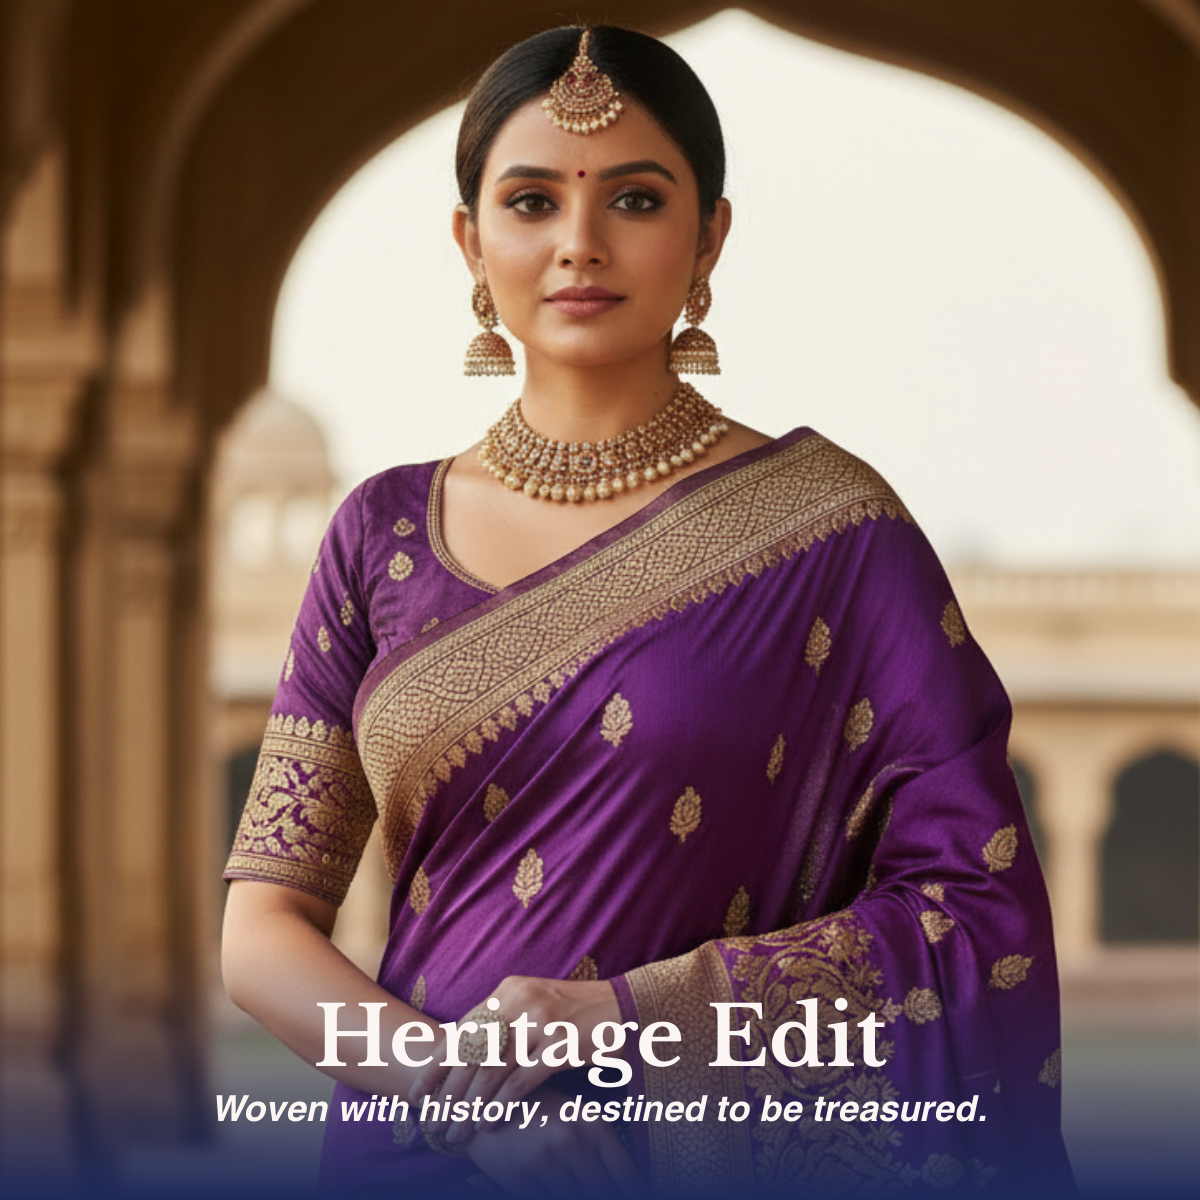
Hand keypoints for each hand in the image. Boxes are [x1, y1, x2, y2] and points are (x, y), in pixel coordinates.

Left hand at [410, 975, 622, 1143]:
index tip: (416, 1094)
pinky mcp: (561, 1044)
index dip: (436, 1065)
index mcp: (508, 991)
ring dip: (470, 1107)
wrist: (625, 1009)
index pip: (462, 1030)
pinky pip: (521, 1081)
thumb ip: (501, 1024)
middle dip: (448, 1093)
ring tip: (456, 1133)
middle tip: (432, 1123)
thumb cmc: (575, 1014)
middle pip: (472, 1053)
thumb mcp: (533, 1008)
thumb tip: (459, 1055)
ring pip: (492, 1071)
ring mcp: (540, 1021)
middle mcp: (520, 1001)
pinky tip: (488, 1124)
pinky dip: (501, 1105)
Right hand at [465, 1085, 642, 1196]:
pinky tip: (554, 1186)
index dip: (635, 1191)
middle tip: (605, 1189)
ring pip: (577, 1198)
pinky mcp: (522, 1179)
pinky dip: (553, 1196)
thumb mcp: (572, 1114)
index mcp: (592, 1124)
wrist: (483, 1102)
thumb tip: (626, 1181)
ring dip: (578, 1193)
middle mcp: (573, 1142)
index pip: (626, 1176)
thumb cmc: (536, 1108)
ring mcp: (547, 1162)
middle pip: (603, 1192)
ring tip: (572, 1181)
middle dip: (608, 1195)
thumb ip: (597, 1145)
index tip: (644, 1195)